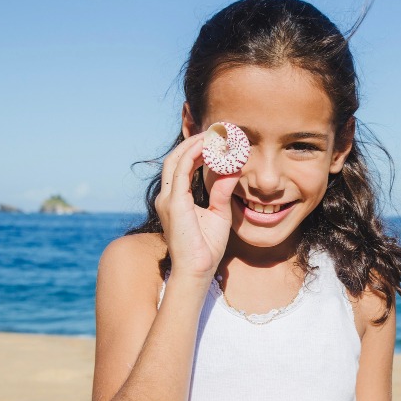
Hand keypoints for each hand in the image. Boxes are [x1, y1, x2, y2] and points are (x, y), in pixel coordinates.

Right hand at [153, 134, 238, 279]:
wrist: (197, 270)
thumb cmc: (207, 248)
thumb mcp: (219, 213)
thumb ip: (222, 191)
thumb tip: (233, 169)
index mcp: (175, 199)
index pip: (182, 165)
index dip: (196, 149)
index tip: (215, 139)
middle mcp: (167, 197)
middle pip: (176, 157)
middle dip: (195, 141)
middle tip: (217, 130)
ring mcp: (167, 199)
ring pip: (177, 159)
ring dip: (195, 144)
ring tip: (215, 134)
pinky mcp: (174, 203)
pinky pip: (181, 170)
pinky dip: (194, 155)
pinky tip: (210, 148)